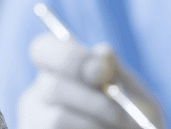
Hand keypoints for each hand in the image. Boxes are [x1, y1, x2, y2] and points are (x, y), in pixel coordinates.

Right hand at [18, 33, 166, 128]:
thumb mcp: (136, 99)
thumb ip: (119, 74)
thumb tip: (102, 52)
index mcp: (62, 73)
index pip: (44, 49)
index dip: (68, 55)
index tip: (101, 72)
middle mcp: (40, 95)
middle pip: (51, 85)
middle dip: (92, 100)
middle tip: (117, 115)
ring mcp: (34, 122)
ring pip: (57, 116)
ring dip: (96, 121)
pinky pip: (57, 128)